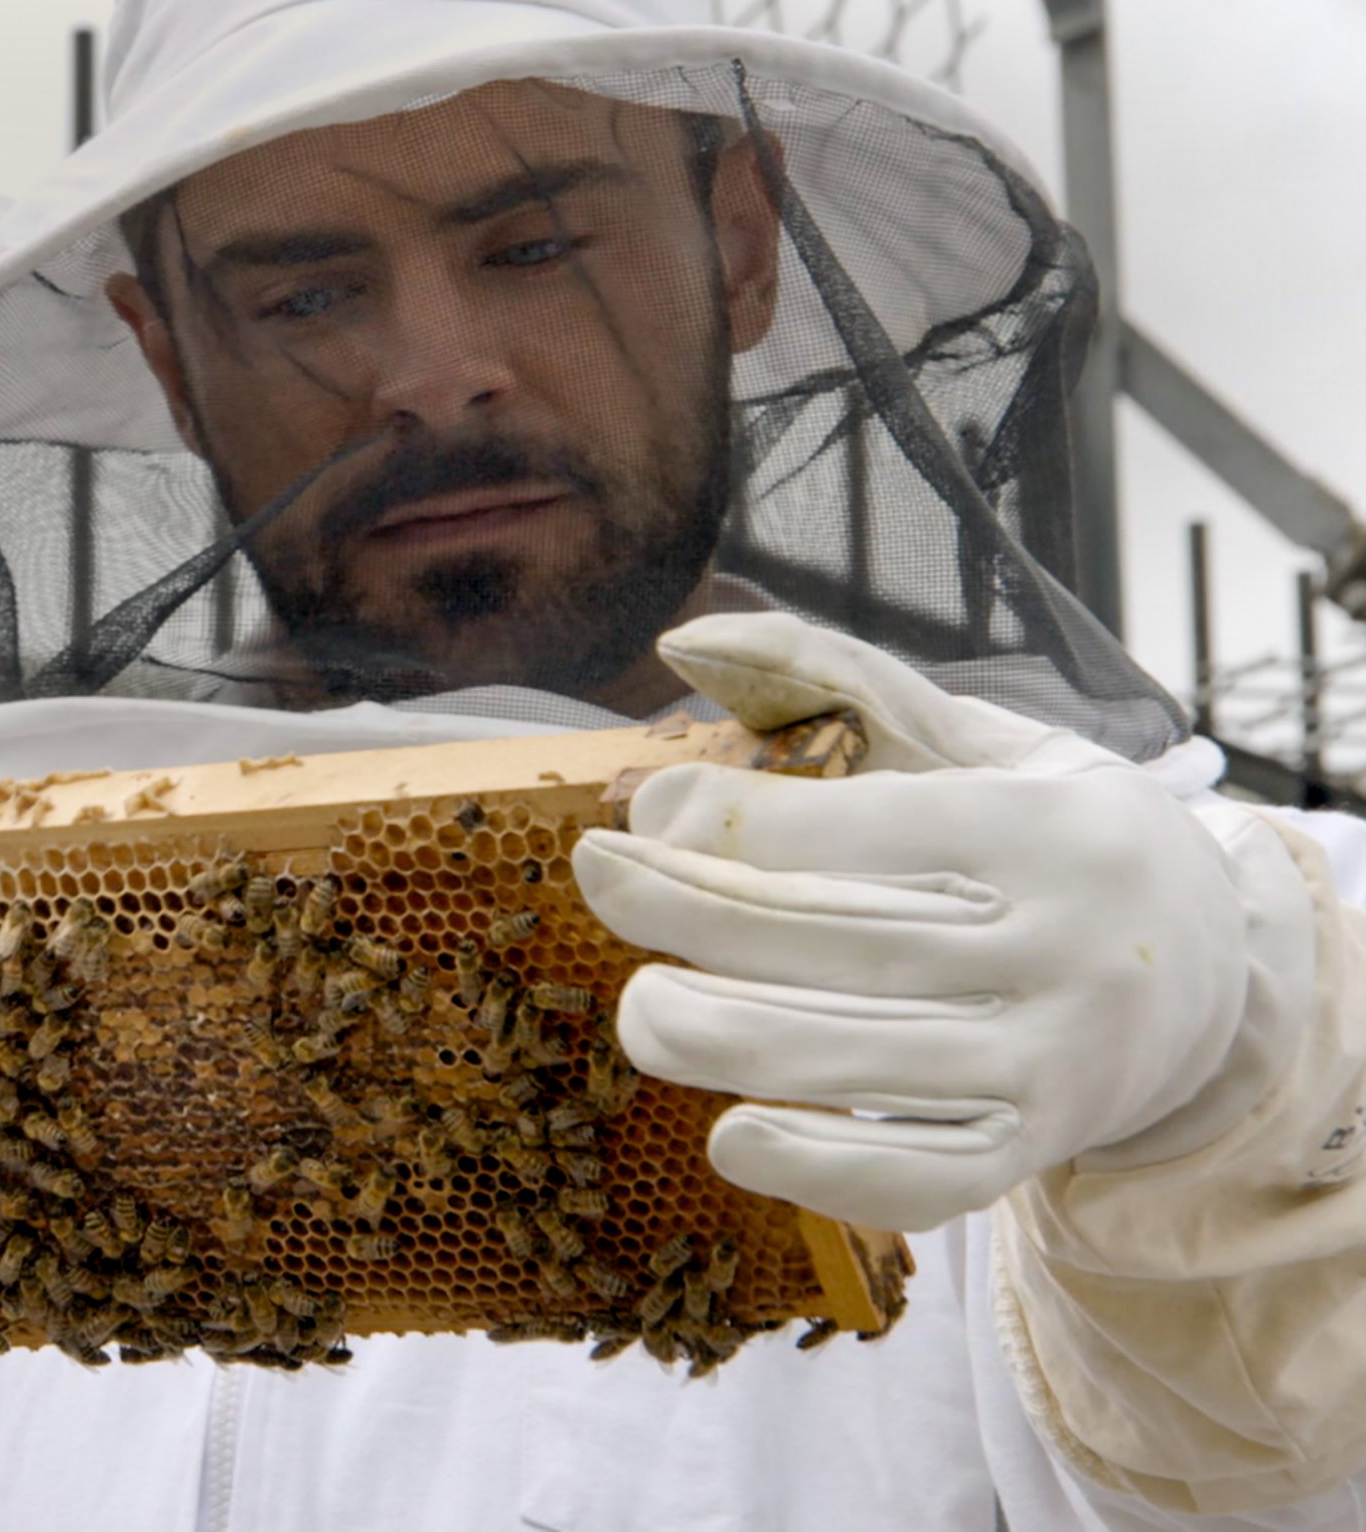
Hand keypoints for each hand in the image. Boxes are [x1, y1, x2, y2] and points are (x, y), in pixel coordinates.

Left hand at [572, 613, 1314, 1231]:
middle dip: (690, 911)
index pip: (862, 828)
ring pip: (860, 1062)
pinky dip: (817, 1167)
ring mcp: (1054, 1065)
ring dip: (722, 1040)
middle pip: (840, 940)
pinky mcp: (1034, 1151)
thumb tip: (680, 637)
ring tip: (639, 1012)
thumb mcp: (977, 738)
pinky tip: (728, 1139)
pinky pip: (918, 1179)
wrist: (1217, 980)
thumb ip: (830, 677)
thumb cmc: (1056, 836)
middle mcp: (1064, 949)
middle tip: (599, 881)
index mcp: (1048, 829)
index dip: (729, 820)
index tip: (644, 809)